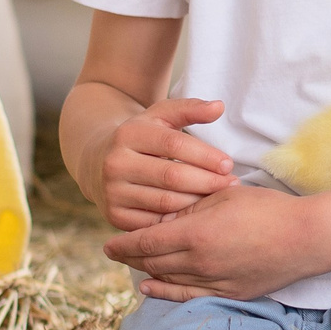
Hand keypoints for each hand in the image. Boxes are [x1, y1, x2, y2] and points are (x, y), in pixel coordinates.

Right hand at [93, 97, 236, 230]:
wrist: (99, 162)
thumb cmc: (142, 137)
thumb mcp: (161, 117)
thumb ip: (190, 109)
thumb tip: (219, 107)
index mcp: (129, 134)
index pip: (174, 144)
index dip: (205, 156)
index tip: (228, 165)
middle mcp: (115, 163)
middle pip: (172, 177)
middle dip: (207, 182)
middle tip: (231, 184)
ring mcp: (112, 191)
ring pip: (166, 202)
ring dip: (197, 202)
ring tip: (218, 198)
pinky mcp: (114, 216)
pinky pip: (155, 223)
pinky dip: (179, 221)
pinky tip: (196, 215)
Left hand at [106, 183, 316, 300]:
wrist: (307, 238)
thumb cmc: (268, 209)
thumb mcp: (224, 196)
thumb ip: (190, 209)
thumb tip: (164, 221)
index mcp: (195, 235)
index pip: (146, 242)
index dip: (123, 244)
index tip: (108, 244)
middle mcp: (198, 263)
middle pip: (152, 262)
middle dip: (130, 257)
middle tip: (116, 252)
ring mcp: (213, 282)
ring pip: (167, 279)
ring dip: (146, 271)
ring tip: (133, 264)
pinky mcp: (228, 294)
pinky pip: (188, 296)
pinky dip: (165, 292)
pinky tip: (151, 288)